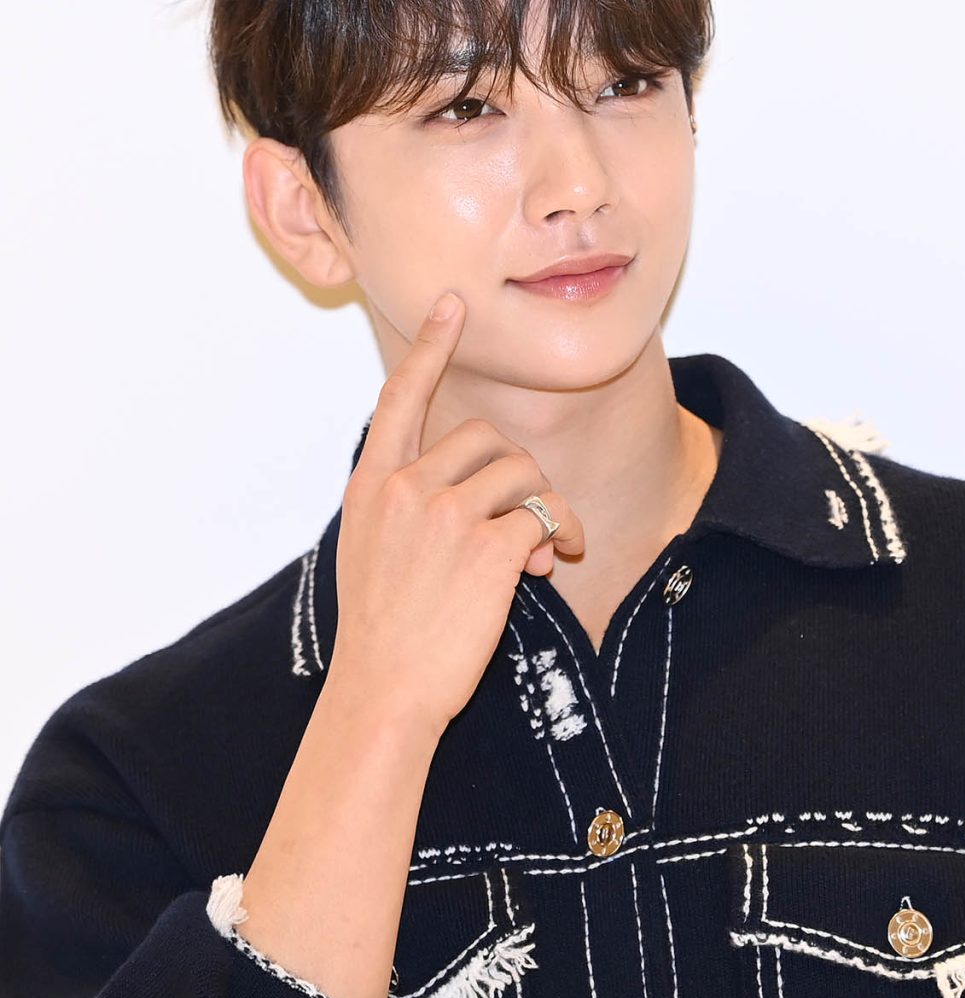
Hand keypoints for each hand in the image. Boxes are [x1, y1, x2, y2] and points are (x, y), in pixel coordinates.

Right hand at [330, 291, 584, 738]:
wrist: (383, 693)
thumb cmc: (381, 629)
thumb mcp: (371, 550)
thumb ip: (412, 507)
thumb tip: (495, 502)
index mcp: (371, 484)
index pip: (401, 397)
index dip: (430, 346)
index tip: (452, 304)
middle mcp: (403, 487)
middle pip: (485, 436)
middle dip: (517, 472)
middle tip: (531, 518)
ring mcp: (444, 514)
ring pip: (522, 473)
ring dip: (546, 507)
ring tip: (548, 551)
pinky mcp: (487, 546)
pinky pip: (542, 516)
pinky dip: (559, 536)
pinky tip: (551, 566)